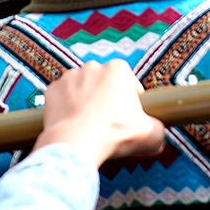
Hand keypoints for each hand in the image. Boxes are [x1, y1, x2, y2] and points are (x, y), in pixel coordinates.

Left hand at [33, 62, 165, 166]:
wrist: (76, 143)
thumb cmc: (114, 134)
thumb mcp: (151, 135)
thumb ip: (158, 130)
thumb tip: (156, 134)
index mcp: (118, 69)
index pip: (129, 83)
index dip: (131, 102)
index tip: (129, 119)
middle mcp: (92, 66)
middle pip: (104, 84)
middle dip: (106, 100)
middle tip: (108, 124)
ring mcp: (69, 76)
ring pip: (81, 89)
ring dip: (85, 102)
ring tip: (88, 126)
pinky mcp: (51, 90)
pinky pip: (62, 99)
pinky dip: (66, 109)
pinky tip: (72, 125)